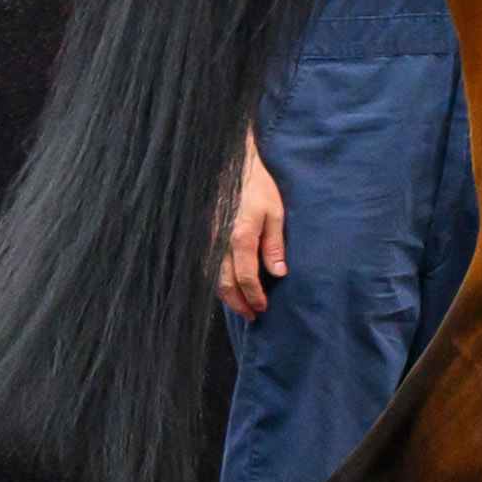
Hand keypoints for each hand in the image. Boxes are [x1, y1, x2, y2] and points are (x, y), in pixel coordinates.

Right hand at [214, 143, 286, 319]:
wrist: (230, 165)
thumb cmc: (256, 186)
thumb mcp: (275, 213)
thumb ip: (274, 245)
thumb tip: (278, 273)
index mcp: (240, 238)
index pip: (246, 278)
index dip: (254, 296)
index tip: (263, 308)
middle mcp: (219, 243)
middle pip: (225, 284)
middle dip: (238, 303)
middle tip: (251, 316)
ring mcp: (208, 240)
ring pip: (212, 277)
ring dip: (225, 296)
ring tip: (239, 306)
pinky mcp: (203, 236)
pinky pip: (207, 266)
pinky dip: (216, 281)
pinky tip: (226, 285)